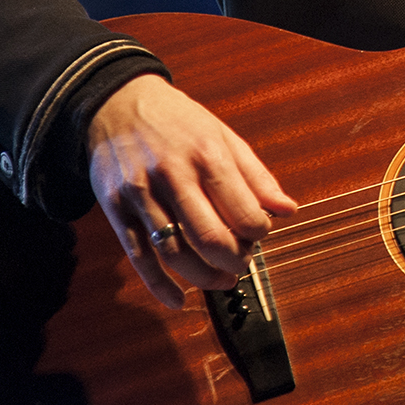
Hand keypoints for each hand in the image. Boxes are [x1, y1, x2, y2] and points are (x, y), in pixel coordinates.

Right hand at [87, 74, 298, 308]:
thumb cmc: (177, 121)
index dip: (258, 233)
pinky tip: (178, 300)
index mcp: (206, 154)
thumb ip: (257, 175)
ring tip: (221, 280)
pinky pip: (139, 258)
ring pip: (175, 253)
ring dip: (204, 278)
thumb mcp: (223, 135)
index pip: (243, 211)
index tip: (259, 234)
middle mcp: (173, 175)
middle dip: (235, 262)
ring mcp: (141, 195)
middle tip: (243, 264)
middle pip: (210, 238)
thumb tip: (288, 210)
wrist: (115, 104)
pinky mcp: (116, 211)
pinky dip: (159, 286)